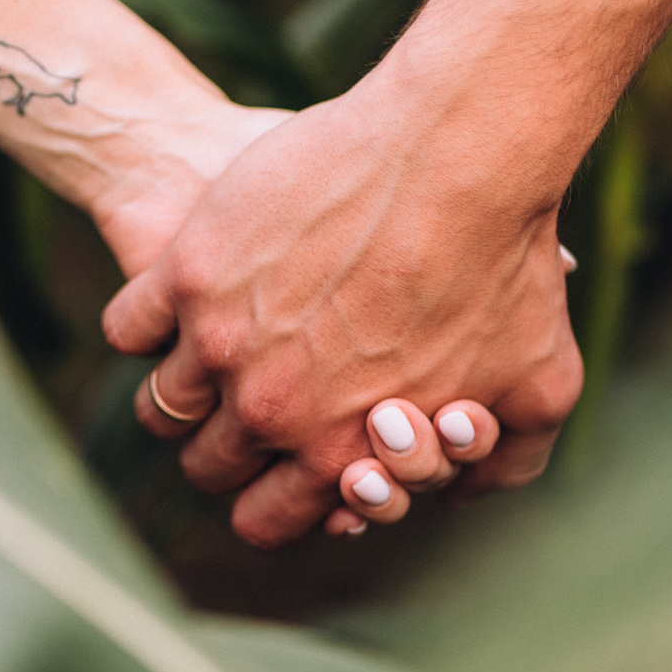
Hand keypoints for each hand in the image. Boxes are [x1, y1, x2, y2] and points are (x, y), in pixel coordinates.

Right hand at [104, 90, 584, 546]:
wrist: (454, 149)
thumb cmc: (507, 262)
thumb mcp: (541, 382)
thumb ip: (509, 457)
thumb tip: (470, 496)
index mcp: (338, 450)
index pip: (265, 522)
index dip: (271, 501)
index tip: (280, 466)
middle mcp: (270, 409)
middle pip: (205, 465)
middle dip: (225, 446)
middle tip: (250, 403)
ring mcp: (220, 341)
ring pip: (162, 404)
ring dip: (181, 389)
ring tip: (212, 355)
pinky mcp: (186, 271)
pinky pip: (129, 328)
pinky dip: (144, 322)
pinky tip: (178, 305)